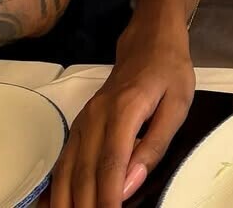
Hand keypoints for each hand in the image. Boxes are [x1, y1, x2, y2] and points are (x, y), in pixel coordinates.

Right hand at [49, 28, 194, 206]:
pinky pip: (63, 162)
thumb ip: (154, 146)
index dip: (107, 200)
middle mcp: (95, 117)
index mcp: (124, 110)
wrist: (149, 41)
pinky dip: (57, 189)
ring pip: (67, 171)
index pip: (110, 166)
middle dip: (87, 207)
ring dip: (67, 203)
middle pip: (84, 174)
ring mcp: (83, 121)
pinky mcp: (79, 126)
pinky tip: (54, 206)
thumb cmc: (169, 72)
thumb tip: (129, 185)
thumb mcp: (178, 104)